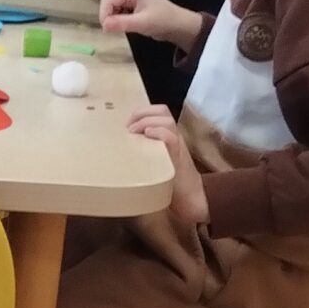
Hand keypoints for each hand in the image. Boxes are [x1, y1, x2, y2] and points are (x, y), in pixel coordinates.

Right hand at [100, 0, 201, 51]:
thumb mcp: (141, 23)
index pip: (106, 1)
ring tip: (129, 27)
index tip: (109, 31)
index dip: (104, 17)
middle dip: (110, 18)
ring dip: (115, 20)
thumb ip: (121, 23)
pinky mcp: (130, 2)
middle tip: (120, 30)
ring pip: (111, 9)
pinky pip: (117, 11)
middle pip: (107, 4)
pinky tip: (130, 24)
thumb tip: (104, 26)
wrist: (177, 24)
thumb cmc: (162, 21)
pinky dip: (119, 20)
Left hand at [128, 105, 208, 224]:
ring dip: (147, 121)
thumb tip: (120, 149)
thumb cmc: (169, 181)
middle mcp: (174, 135)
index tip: (126, 124)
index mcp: (168, 134)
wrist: (188, 197)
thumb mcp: (153, 160)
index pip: (158, 111)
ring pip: (166, 120)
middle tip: (128, 127)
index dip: (141, 112)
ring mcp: (177, 144)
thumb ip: (143, 151)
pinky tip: (147, 135)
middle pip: (162, 110)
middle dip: (142, 113)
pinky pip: (171, 137)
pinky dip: (159, 132)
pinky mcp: (178, 156)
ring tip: (134, 132)